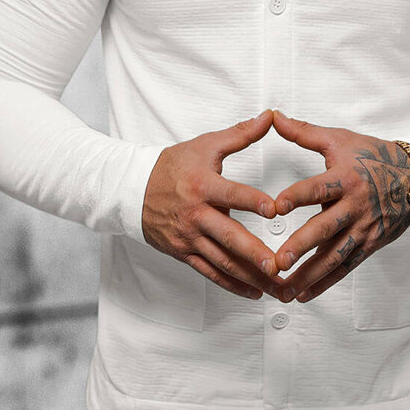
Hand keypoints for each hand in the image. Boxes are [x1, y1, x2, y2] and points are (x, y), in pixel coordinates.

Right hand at [141, 109, 289, 300]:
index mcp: (203, 186)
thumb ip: (241, 134)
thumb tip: (271, 116)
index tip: (275, 210)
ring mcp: (189, 238)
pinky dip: (233, 285)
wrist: (130, 189)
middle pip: (228, 237)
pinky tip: (255, 293)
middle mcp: (196, 215)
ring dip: (251, 277)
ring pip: (223, 262)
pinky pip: (210, 273)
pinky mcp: (184, 253)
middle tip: (278, 265)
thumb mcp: (205, 145)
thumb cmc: (172, 165)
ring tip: (277, 287)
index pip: (232, 194)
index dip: (253, 201)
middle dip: (255, 254)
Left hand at [270, 110, 409, 302]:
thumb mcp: (340, 140)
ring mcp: (363, 230)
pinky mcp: (369, 245)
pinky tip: (303, 295)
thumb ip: (303, 132)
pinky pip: (345, 268)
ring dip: (309, 275)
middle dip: (302, 247)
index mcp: (346, 178)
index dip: (297, 196)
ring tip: (284, 290)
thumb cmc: (373, 156)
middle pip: (326, 229)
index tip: (275, 207)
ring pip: (334, 256)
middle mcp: (355, 207)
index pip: (318, 188)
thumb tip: (272, 115)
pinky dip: (325, 283)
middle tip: (278, 261)